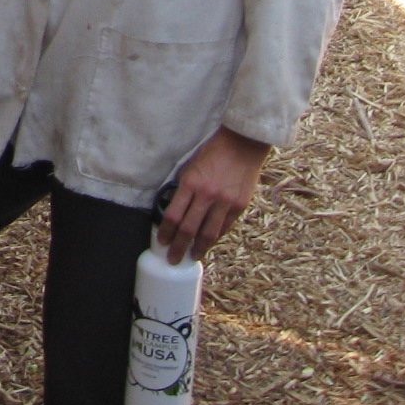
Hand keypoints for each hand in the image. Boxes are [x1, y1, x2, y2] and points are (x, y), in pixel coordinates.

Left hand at [159, 127, 269, 262]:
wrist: (242, 145)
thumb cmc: (212, 153)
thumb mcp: (189, 167)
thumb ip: (182, 188)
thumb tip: (173, 208)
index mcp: (190, 184)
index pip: (173, 215)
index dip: (166, 231)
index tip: (162, 240)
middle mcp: (207, 195)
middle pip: (188, 229)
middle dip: (179, 246)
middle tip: (173, 258)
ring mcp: (225, 202)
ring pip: (209, 233)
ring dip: (199, 248)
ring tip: (192, 256)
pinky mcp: (239, 206)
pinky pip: (224, 227)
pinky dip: (215, 237)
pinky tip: (208, 243)